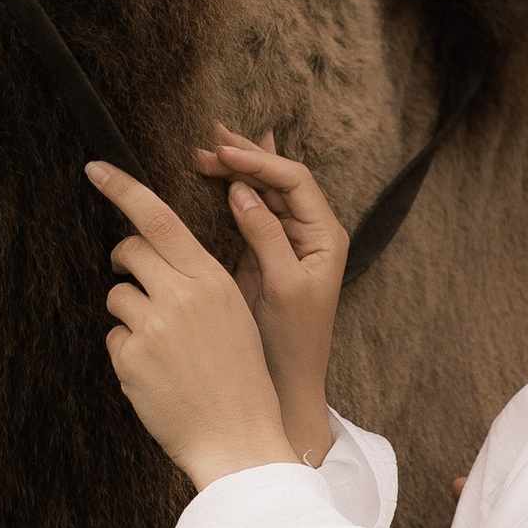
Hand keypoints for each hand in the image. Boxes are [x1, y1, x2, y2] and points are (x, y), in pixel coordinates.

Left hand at [90, 163, 300, 489]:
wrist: (238, 438)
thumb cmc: (240, 376)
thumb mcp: (234, 313)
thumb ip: (198, 279)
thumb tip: (155, 252)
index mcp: (211, 278)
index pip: (158, 217)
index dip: (122, 188)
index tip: (95, 168)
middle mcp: (180, 295)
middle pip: (130, 249)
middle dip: (125, 259)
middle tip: (132, 274)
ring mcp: (151, 327)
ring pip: (117, 294)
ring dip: (129, 312)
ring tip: (162, 346)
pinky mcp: (129, 359)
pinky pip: (113, 336)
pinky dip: (127, 350)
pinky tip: (155, 374)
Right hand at [192, 123, 348, 465]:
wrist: (289, 384)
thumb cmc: (293, 342)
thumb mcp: (282, 288)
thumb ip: (267, 237)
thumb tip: (243, 192)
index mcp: (324, 236)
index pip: (294, 180)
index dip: (260, 161)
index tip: (223, 155)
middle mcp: (310, 233)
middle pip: (278, 179)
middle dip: (244, 158)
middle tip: (207, 143)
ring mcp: (287, 243)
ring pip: (262, 192)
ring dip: (234, 171)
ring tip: (203, 154)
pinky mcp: (264, 256)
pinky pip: (249, 213)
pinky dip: (229, 194)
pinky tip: (216, 177)